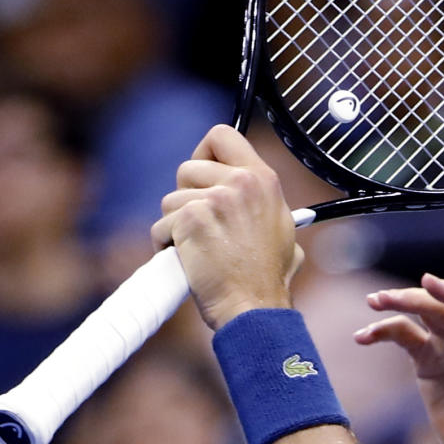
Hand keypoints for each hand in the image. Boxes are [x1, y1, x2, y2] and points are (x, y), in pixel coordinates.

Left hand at [152, 125, 300, 329]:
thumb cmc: (267, 279)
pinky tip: (185, 260)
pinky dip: (165, 244)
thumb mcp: (282, 231)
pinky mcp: (190, 220)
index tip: (203, 174)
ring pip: (171, 199)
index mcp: (263, 179)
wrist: (254, 308)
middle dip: (187, 197)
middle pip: (188, 169)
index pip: (222, 135)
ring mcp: (215, 200)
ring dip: (176, 225)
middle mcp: (240, 182)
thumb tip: (258, 202)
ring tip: (197, 249)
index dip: (205, 153)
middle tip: (201, 225)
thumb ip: (265, 206)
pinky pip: (161, 225)